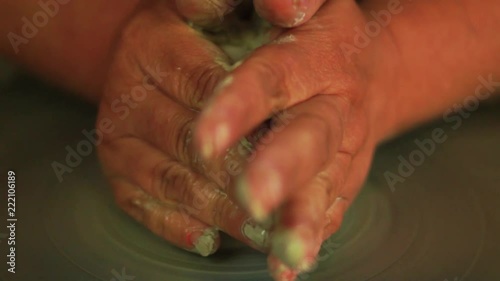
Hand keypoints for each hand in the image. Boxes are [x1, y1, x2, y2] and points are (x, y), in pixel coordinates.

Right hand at [97, 0, 271, 256]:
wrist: (152, 60)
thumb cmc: (203, 34)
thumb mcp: (219, 9)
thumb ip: (248, 6)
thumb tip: (290, 9)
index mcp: (154, 44)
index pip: (205, 85)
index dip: (241, 121)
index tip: (277, 156)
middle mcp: (128, 93)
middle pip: (190, 144)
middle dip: (237, 180)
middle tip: (280, 213)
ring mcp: (119, 138)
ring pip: (174, 183)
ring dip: (222, 214)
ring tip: (267, 237)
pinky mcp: (118, 171)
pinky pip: (146, 207)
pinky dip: (180, 227)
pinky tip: (213, 239)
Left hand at [193, 0, 396, 276]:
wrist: (372, 68)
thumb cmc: (324, 35)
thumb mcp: (315, 3)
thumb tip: (278, 4)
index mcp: (318, 58)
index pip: (274, 77)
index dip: (241, 105)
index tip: (207, 136)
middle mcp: (335, 107)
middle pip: (309, 138)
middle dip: (280, 169)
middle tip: (253, 196)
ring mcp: (344, 149)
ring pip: (324, 185)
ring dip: (301, 220)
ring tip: (285, 253)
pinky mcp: (345, 178)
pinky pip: (330, 209)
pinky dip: (309, 237)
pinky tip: (289, 266)